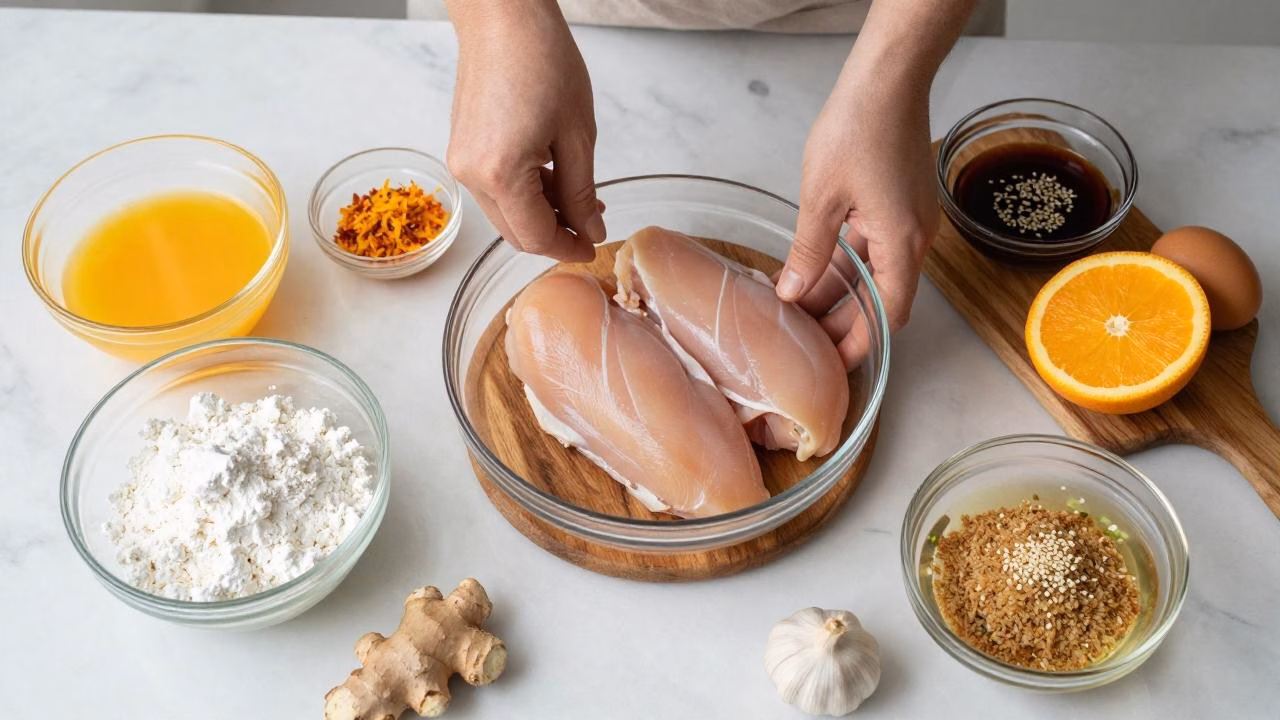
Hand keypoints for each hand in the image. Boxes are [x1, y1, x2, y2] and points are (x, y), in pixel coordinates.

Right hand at [447, 2, 603, 261]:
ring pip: (505, 214)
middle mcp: (472, 175)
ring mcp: (462, 163)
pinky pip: (494, 190)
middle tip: (590, 223)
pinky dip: (523, 194)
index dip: (568, 248)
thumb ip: (582, 192)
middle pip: (516, 233)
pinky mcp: (461, 149)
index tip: (593, 247)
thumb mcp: (577, 135)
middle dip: (555, 235)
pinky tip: (551, 178)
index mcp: (501, 175)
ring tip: (577, 196)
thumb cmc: (541, 60)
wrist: (502, 17)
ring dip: (540, 214)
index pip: (536, 237)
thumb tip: (589, 229)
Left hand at [777, 71, 938, 368]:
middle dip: (845, 322)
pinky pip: (875, 247)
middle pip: (882, 298)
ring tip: (800, 310)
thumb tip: (792, 293)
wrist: (887, 79)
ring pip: (876, 272)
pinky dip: (847, 264)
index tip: (834, 364)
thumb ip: (808, 251)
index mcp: (902, 242)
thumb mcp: (821, 198)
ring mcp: (910, 219)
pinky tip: (813, 271)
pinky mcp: (900, 203)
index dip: (861, 344)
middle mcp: (915, 237)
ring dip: (842, 292)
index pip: (887, 315)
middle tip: (807, 343)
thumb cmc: (859, 129)